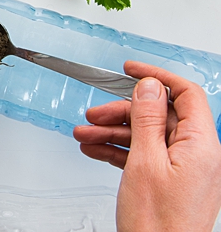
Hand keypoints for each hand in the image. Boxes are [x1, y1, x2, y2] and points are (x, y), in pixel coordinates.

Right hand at [73, 61, 220, 230]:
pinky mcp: (168, 181)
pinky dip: (118, 150)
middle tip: (94, 113)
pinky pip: (142, 155)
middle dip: (122, 112)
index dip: (156, 76)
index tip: (131, 69)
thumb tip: (149, 87)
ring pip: (146, 136)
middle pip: (159, 116)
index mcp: (200, 145)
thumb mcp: (145, 162)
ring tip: (85, 134)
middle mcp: (196, 154)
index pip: (184, 94)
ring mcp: (182, 168)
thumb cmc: (158, 223)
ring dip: (113, 132)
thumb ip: (148, 120)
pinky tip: (95, 149)